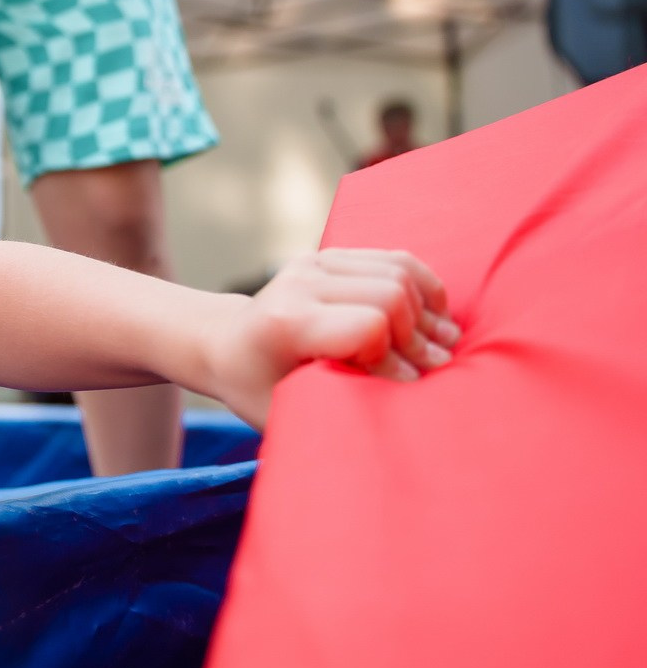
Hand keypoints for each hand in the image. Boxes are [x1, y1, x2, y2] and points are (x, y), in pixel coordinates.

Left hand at [206, 248, 458, 427]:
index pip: (369, 327)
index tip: (405, 385)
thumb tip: (403, 413)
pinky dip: (423, 285)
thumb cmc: (257, 388)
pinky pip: (394, 259)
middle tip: (434, 367)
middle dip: (418, 336)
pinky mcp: (329, 255)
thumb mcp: (287, 413)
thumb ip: (337, 410)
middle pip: (392, 295)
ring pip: (399, 274)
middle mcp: (299, 283)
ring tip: (441, 343)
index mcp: (286, 323)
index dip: (395, 359)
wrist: (225, 345)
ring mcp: (314, 263)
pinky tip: (433, 314)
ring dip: (428, 311)